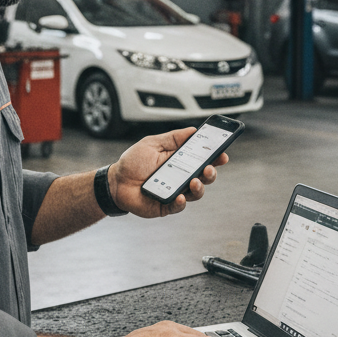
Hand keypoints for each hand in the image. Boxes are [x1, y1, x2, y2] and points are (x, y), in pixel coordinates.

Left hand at [109, 127, 228, 217]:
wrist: (115, 181)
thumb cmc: (133, 162)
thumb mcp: (153, 143)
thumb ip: (173, 138)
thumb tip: (193, 130)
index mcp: (180, 161)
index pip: (202, 159)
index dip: (214, 157)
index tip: (222, 153)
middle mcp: (181, 177)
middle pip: (204, 177)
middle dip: (210, 173)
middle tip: (208, 168)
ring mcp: (175, 192)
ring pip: (195, 193)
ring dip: (199, 188)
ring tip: (194, 181)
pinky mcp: (166, 206)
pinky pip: (178, 206)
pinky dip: (181, 202)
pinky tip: (179, 197)